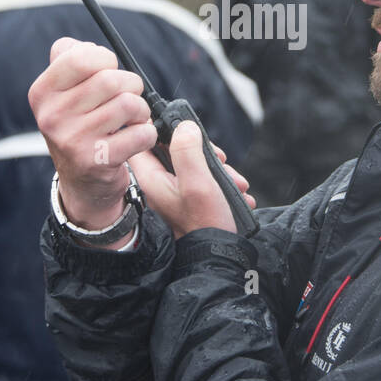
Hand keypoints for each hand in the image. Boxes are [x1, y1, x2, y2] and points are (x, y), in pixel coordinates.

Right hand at [28, 38, 156, 230]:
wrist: (81, 182)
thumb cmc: (80, 125)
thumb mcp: (63, 93)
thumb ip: (70, 60)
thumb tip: (88, 47)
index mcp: (42, 93)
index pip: (79, 57)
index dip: (104, 58)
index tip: (109, 68)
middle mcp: (52, 117)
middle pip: (111, 80)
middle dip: (131, 85)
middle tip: (128, 96)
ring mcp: (73, 141)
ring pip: (129, 104)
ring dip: (141, 110)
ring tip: (133, 119)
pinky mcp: (97, 161)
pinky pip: (141, 133)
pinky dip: (148, 133)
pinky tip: (137, 138)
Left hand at [129, 121, 254, 238]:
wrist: (218, 255)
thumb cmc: (205, 222)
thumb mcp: (198, 182)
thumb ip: (187, 151)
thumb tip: (184, 126)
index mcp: (151, 178)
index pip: (142, 141)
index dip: (160, 127)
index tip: (185, 126)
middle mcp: (159, 183)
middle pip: (173, 148)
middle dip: (202, 150)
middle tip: (220, 158)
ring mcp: (175, 191)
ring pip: (193, 163)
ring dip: (218, 168)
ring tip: (237, 182)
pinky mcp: (190, 198)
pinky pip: (204, 178)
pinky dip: (221, 181)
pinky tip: (238, 192)